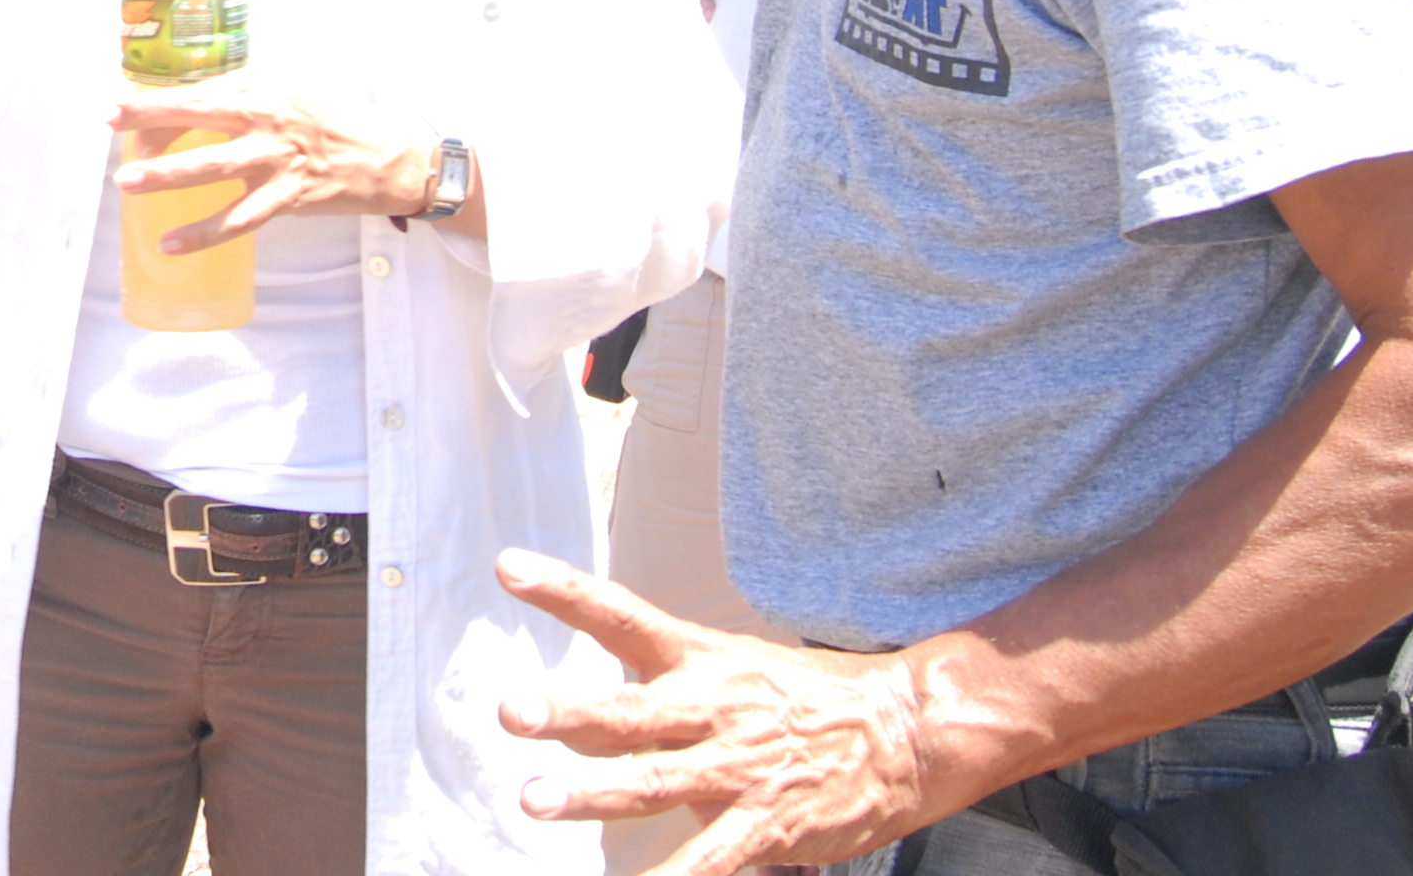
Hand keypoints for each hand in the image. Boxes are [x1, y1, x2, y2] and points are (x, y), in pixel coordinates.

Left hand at [109, 85, 434, 246]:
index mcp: (267, 87)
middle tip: (111, 125)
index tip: (119, 107)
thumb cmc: (332, 121)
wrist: (384, 157)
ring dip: (167, 175)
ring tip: (126, 183)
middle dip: (153, 118)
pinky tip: (170, 243)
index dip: (159, 99)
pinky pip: (238, 219)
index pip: (204, 89)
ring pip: (213, 166)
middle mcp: (270, 118)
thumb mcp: (291, 89)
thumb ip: (245, 91)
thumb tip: (186, 101)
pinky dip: (203, 234)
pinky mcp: (288, 197)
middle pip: (202, 113)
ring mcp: (278, 159)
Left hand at [492, 553, 939, 872]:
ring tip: (532, 799)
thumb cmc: (800, 700)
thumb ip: (649, 699)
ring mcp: (736, 769)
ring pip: (652, 783)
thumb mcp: (730, 669)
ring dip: (591, 795)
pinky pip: (708, 862)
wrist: (906, 735)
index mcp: (698, 658)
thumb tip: (569, 727)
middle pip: (627, 709)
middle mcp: (710, 707)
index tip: (507, 566)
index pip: (619, 615)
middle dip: (567, 713)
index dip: (564, 590)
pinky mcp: (765, 827)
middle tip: (512, 711)